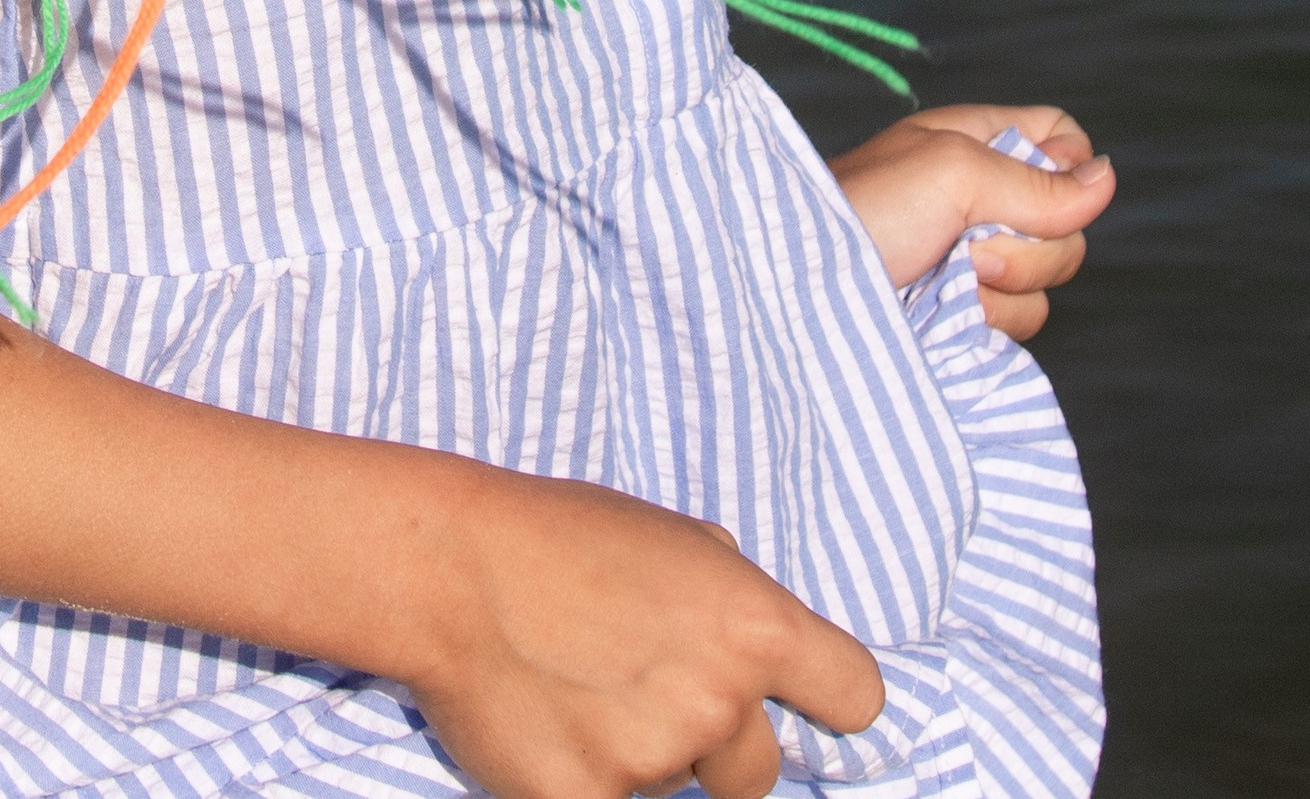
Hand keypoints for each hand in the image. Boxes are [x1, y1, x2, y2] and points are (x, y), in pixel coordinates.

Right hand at [400, 462, 883, 798]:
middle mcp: (718, 699)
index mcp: (753, 624)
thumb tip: (756, 641)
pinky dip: (589, 782)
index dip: (829, 705)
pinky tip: (552, 727)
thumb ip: (727, 593)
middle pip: (760, 772)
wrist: (453, 568)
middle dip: (717, 750)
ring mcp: (654, 760)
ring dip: (643, 758)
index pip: (856, 696)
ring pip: (677, 790)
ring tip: (582, 691)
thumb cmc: (559, 536)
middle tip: (648, 697)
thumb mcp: (670, 536)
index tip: (807, 707)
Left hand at [827, 105, 1112, 339]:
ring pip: (1048, 279)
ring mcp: (975, 261)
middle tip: (963, 240)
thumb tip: (1108, 178)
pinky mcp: (968, 315)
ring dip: (1000, 285)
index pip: (1062, 139)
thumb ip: (1034, 181)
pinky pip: (1023, 322)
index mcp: (976, 142)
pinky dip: (988, 320)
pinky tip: (943, 315)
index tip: (1034, 185)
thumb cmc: (863, 211)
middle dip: (1024, 239)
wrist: (803, 295)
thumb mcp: (951, 173)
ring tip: (942, 278)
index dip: (1068, 165)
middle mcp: (982, 199)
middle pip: (1067, 220)